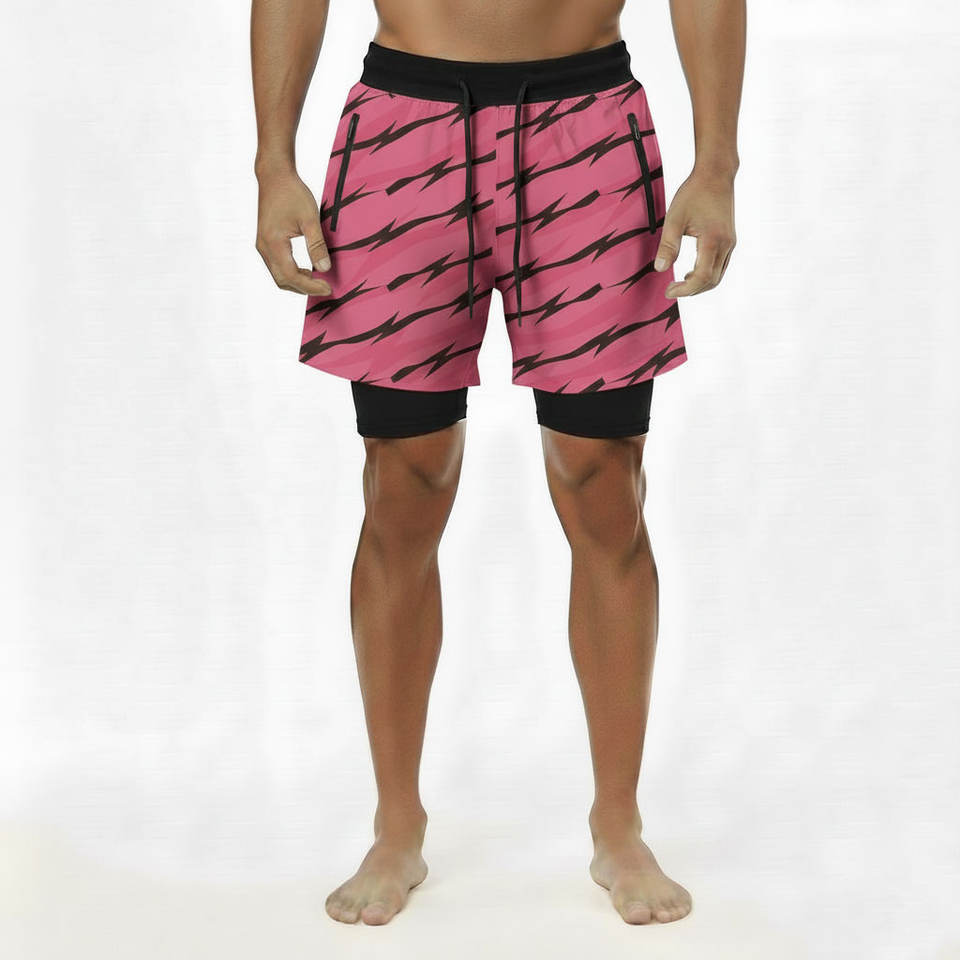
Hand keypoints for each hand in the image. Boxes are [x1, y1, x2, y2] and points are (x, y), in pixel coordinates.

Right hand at [255, 164, 331, 295]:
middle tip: (325, 288)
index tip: (328, 288)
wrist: (274, 176)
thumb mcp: (310, 219)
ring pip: (279, 275)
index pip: (292, 275)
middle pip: (283, 280)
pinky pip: (277, 266)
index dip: (310, 286)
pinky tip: (307, 270)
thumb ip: (317, 245)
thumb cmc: (292, 193)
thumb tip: (324, 269)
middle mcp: (264, 247)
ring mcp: (262, 246)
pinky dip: (292, 273)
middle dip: (304, 288)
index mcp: (273, 242)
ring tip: (318, 281)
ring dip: (298, 282)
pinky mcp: (265, 243)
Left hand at [654, 168, 735, 296]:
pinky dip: (707, 275)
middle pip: (712, 281)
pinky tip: (692, 271)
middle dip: (691, 290)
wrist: (716, 174)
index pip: (702, 277)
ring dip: (700, 284)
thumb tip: (660, 269)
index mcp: (713, 240)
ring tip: (680, 282)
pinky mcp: (730, 240)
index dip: (685, 290)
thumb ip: (668, 245)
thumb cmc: (694, 193)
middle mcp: (726, 244)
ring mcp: (730, 243)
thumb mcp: (674, 219)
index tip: (669, 291)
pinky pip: (721, 266)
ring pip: (718, 275)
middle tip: (672, 290)